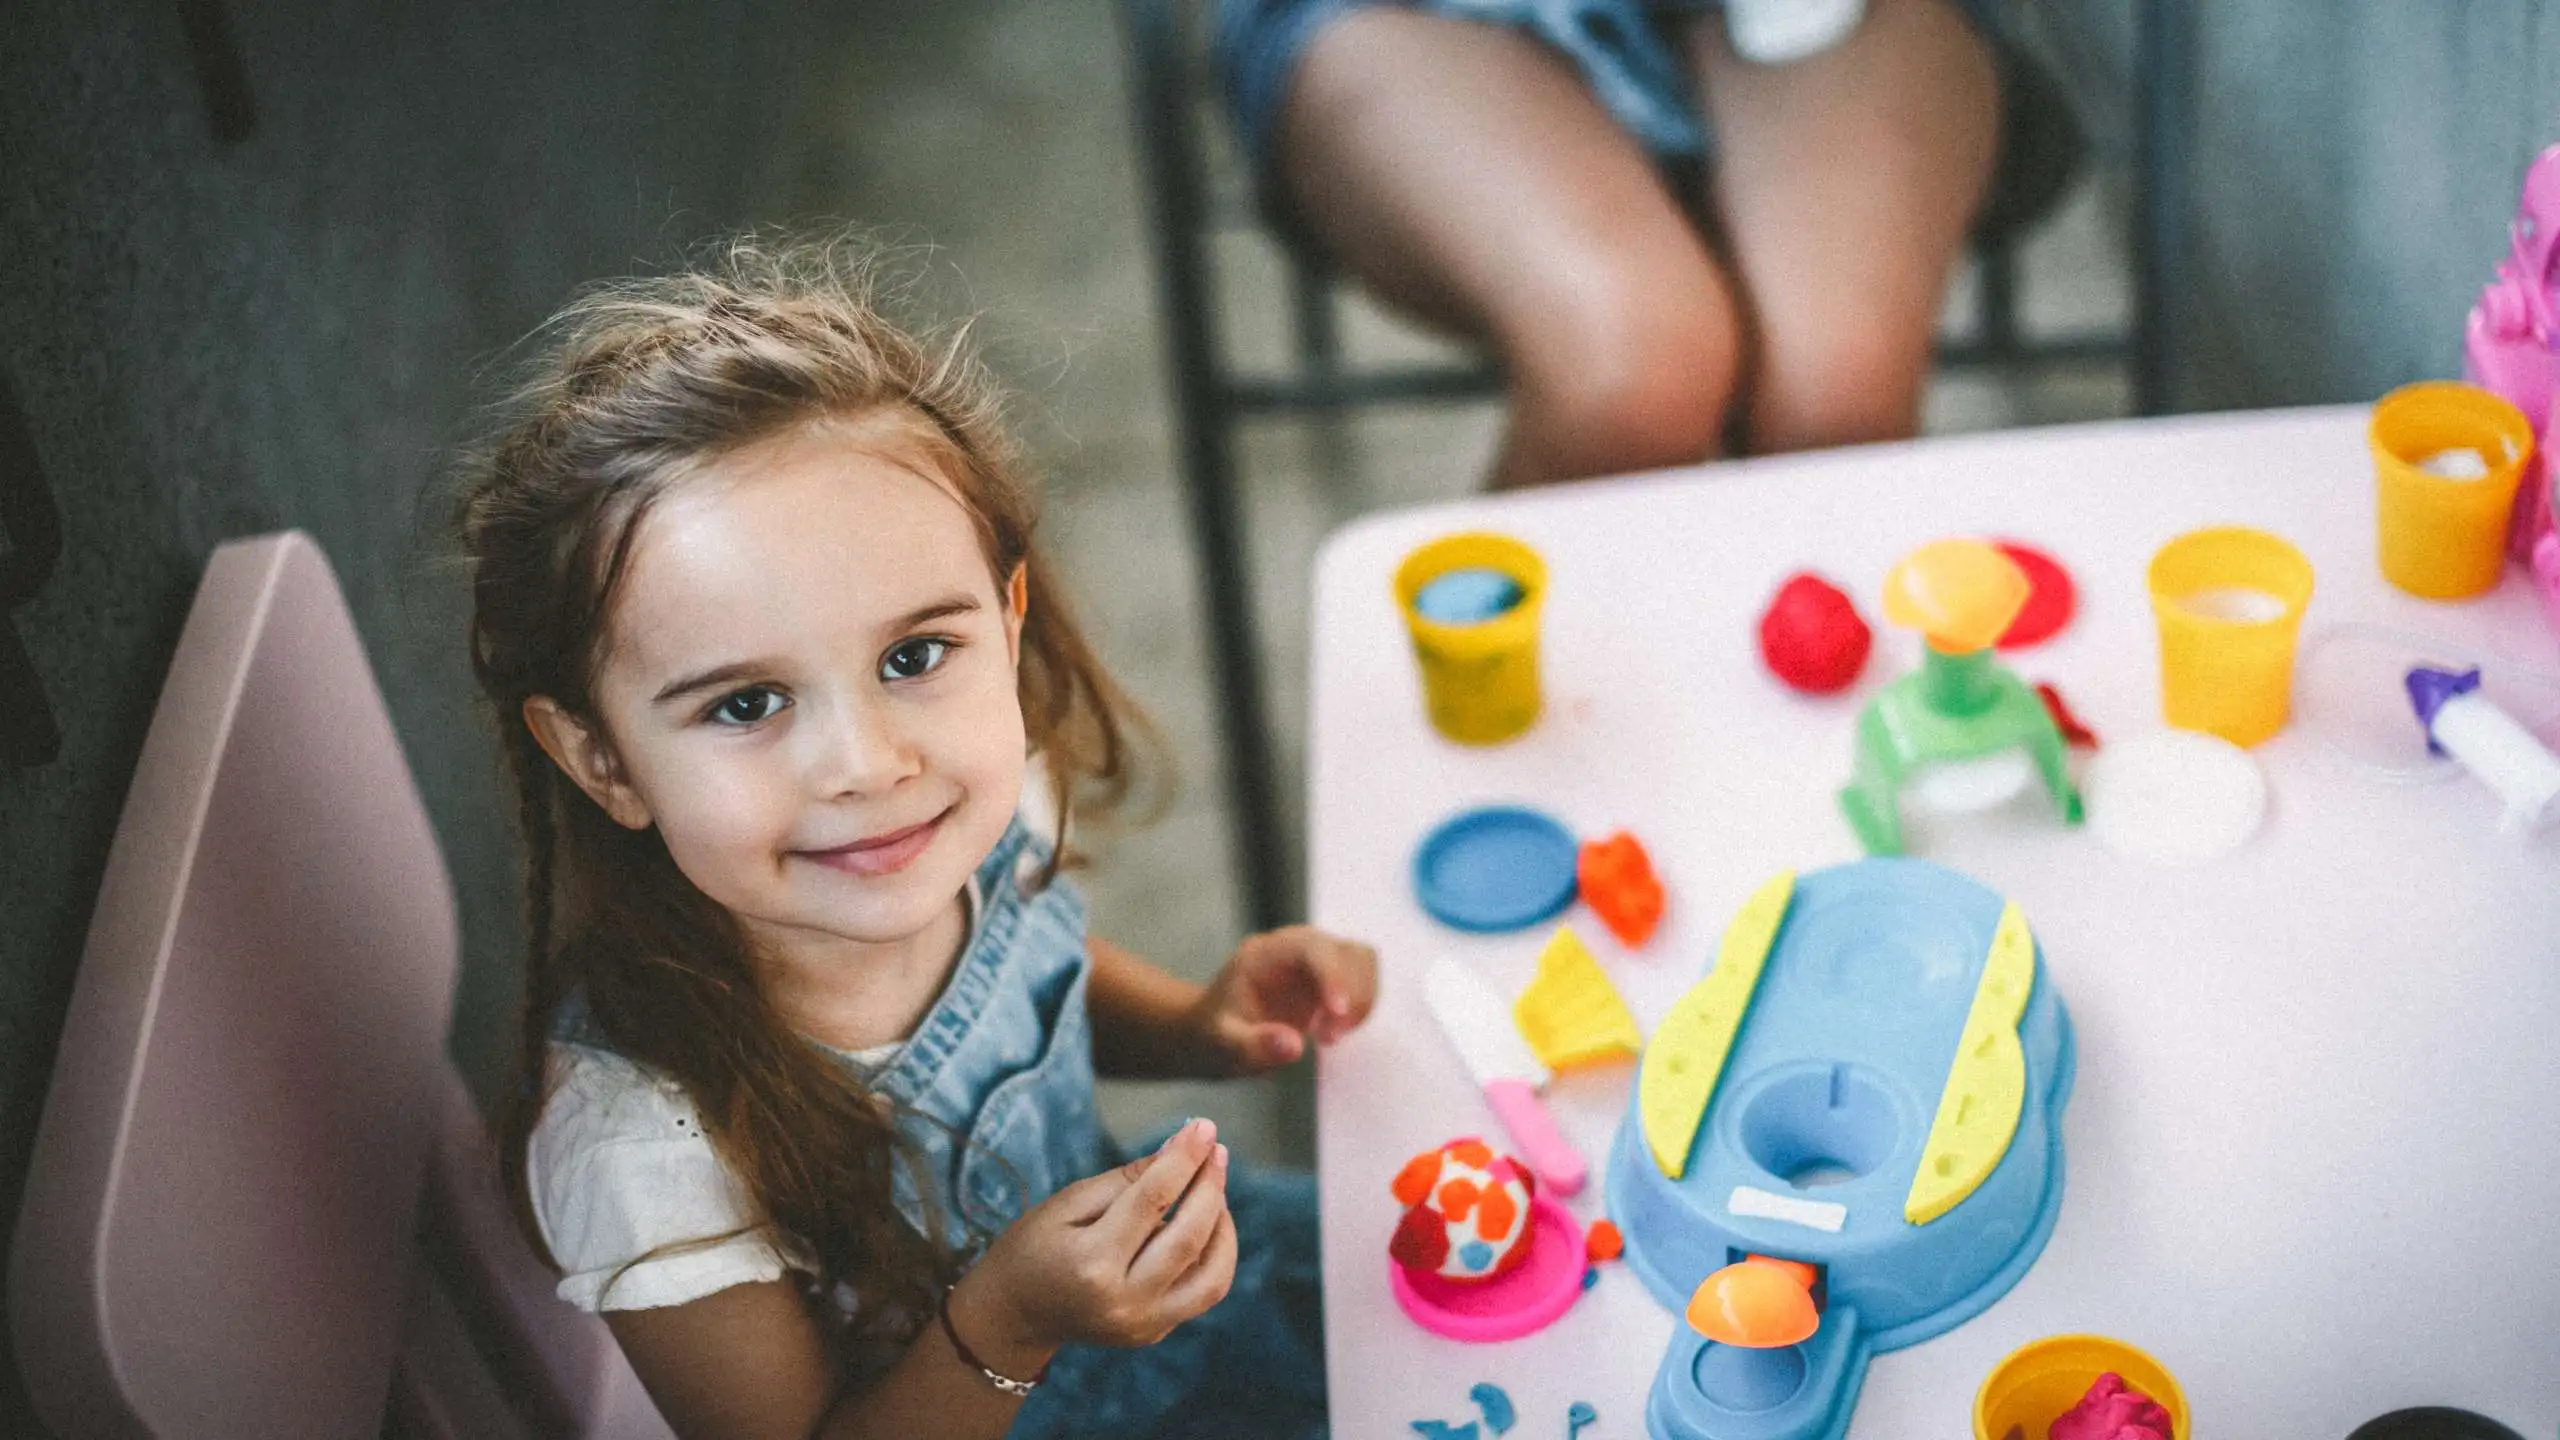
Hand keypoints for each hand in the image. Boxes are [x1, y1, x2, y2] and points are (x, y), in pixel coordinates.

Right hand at [952, 1119, 1236, 1363]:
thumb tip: (1179, 1148)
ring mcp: (1142, 1325)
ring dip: (1223, 1226)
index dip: (1183, 1158)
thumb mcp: (1068, 1202)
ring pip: (1211, 1275)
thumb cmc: (1034, 1247)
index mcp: (1092, 1262)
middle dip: (1209, 1185)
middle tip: (1216, 1149)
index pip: (1153, 1200)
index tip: (1203, 1126)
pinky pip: (1203, 1293)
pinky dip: (1215, 1255)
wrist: (1015, 1314)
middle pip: (1188, 1236)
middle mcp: (1123, 1301)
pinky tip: (1207, 1223)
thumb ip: (1127, 1179)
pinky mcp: (1153, 1333)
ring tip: (1214, 1188)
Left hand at [1192, 925, 1378, 1075]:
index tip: (1337, 1013)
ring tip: (1329, 1036)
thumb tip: (1294, 1046)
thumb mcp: (1222, 1046)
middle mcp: (1295, 948)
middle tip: (1330, 1037)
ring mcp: (1316, 960)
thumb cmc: (1215, 1036)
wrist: (1213, 1034)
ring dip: (1361, 1001)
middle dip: (1352, 994)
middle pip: (1347, 950)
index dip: (1332, 975)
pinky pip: (1363, 980)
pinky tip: (1330, 1034)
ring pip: (1363, 961)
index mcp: (1264, 954)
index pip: (1310, 948)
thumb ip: (1253, 1046)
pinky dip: (1360, 1007)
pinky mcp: (1330, 977)